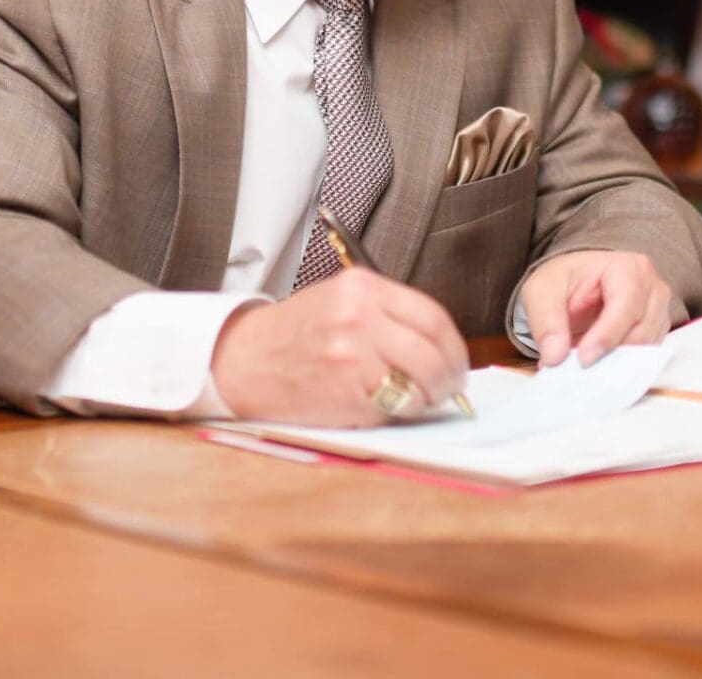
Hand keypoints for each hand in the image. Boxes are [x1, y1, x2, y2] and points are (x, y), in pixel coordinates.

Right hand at [210, 268, 468, 426]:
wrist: (244, 359)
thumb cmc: (296, 333)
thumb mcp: (341, 300)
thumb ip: (388, 314)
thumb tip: (440, 347)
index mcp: (362, 287)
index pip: (432, 317)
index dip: (454, 347)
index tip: (458, 363)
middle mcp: (359, 317)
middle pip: (432, 353)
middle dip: (449, 378)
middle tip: (449, 389)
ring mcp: (351, 356)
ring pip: (418, 385)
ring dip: (426, 399)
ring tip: (417, 400)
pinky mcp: (343, 393)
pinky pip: (391, 409)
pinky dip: (397, 414)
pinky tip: (384, 407)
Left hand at [519, 249, 677, 367]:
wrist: (575, 285)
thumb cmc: (564, 280)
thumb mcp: (542, 291)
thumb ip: (546, 321)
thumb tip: (555, 356)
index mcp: (627, 268)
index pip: (626, 305)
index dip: (606, 335)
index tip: (583, 359)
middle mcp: (652, 289)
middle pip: (641, 331)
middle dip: (611, 354)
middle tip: (579, 370)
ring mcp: (658, 313)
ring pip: (647, 350)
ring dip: (617, 364)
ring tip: (585, 369)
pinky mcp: (655, 334)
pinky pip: (646, 359)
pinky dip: (622, 368)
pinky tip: (598, 369)